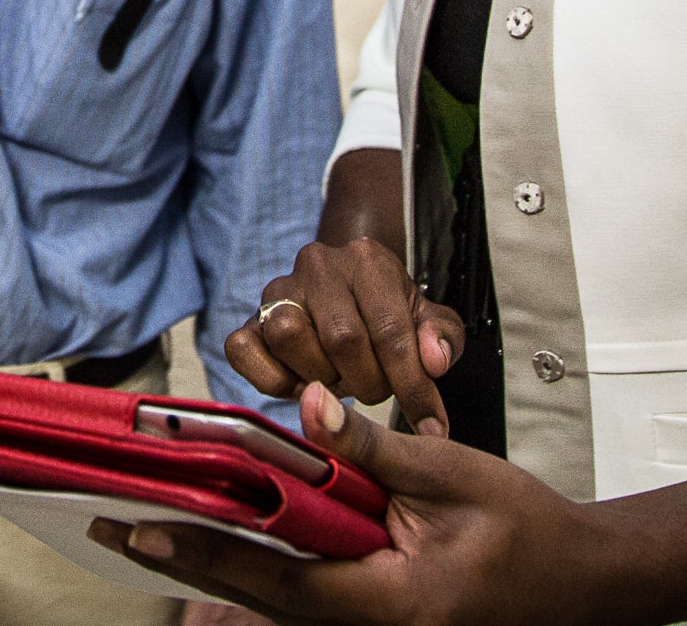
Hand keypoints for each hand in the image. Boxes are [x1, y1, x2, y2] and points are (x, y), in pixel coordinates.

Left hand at [91, 382, 619, 625]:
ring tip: (148, 531)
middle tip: (116, 526)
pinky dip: (258, 571)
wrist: (583, 581)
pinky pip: (304, 597)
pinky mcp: (378, 617)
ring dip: (215, 566)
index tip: (145, 523)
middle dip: (187, 560)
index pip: (278, 573)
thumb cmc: (528, 531)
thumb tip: (308, 406)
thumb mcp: (451, 474)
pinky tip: (222, 547)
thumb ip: (372, 446)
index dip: (208, 547)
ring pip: (277, 602)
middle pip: (261, 597)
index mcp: (392, 600)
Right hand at [227, 237, 462, 426]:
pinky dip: (271, 377)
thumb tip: (434, 362)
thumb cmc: (388, 313)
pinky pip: (243, 349)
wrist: (347, 291)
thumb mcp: (428, 320)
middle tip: (377, 390)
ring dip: (322, 376)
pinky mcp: (249, 319)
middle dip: (369, 382)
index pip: (391, 329)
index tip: (431, 426)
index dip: (412, 386)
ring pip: (289, 336)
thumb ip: (443, 337)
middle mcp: (318, 265)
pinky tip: (302, 384)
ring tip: (341, 380)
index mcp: (367, 260)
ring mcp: (277, 290)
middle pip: (341, 338)